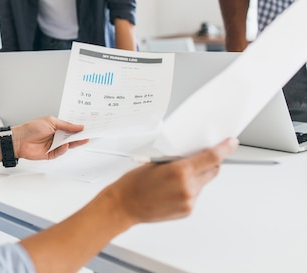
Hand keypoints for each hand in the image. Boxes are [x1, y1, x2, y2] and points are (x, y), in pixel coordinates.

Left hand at [12, 117, 86, 160]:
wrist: (19, 140)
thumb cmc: (31, 128)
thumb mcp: (51, 122)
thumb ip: (66, 125)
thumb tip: (79, 126)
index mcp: (56, 127)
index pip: (70, 128)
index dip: (78, 128)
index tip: (87, 127)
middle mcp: (56, 136)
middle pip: (71, 137)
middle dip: (79, 136)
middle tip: (88, 134)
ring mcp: (53, 145)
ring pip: (67, 145)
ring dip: (74, 143)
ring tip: (82, 139)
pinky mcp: (50, 154)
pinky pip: (60, 152)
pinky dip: (63, 150)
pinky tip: (65, 145)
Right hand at [100, 137, 237, 225]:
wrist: (124, 205)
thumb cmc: (134, 183)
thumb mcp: (155, 162)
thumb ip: (178, 159)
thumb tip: (193, 154)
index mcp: (180, 171)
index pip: (212, 157)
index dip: (225, 148)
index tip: (231, 143)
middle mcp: (188, 187)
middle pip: (212, 171)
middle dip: (210, 162)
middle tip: (200, 158)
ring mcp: (189, 201)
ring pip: (203, 183)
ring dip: (196, 177)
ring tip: (173, 178)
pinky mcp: (187, 211)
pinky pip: (195, 195)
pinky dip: (189, 189)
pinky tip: (172, 189)